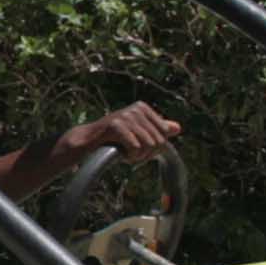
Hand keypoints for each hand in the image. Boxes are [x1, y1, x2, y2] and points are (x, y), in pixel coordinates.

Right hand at [59, 102, 180, 164]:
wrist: (87, 141)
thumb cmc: (113, 138)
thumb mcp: (137, 133)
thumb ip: (156, 129)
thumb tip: (177, 128)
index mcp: (143, 108)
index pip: (164, 134)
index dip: (154, 148)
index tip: (139, 148)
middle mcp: (136, 108)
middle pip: (158, 142)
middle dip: (145, 154)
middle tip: (130, 153)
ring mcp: (125, 115)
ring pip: (148, 146)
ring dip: (137, 157)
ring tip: (124, 152)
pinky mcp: (116, 125)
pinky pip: (135, 148)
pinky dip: (129, 156)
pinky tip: (120, 153)